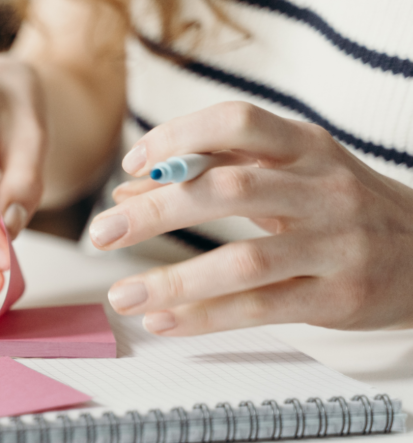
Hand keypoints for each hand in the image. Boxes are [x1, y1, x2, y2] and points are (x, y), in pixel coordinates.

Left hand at [92, 102, 412, 334]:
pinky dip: (206, 317)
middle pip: (227, 191)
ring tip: (122, 295)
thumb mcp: (290, 173)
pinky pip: (262, 308)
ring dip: (173, 280)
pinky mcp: (339, 296)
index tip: (132, 164)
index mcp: (306, 147)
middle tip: (100, 234)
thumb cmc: (343, 206)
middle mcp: (322, 189)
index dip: (178, 138)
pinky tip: (165, 320)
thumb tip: (129, 193)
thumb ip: (213, 172)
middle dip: (155, 213)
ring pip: (243, 260)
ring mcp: (336, 244)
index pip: (236, 122)